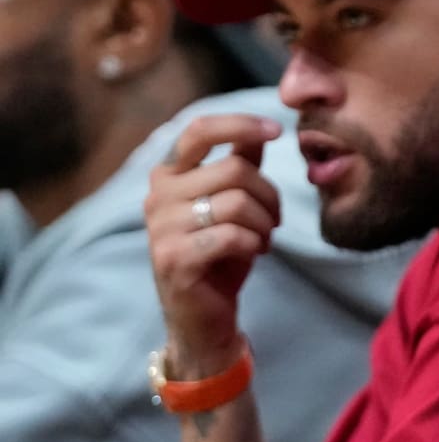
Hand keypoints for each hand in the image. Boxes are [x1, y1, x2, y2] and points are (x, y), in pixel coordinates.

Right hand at [145, 114, 282, 377]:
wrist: (204, 317)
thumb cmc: (221, 254)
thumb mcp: (233, 203)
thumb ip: (241, 164)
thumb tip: (260, 131)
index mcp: (169, 174)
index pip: (200, 130)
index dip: (240, 124)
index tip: (277, 130)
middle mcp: (157, 195)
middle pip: (234, 170)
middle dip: (269, 195)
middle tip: (275, 220)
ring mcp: (161, 228)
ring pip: (236, 202)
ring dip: (264, 223)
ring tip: (263, 239)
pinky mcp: (174, 259)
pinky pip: (231, 235)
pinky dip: (253, 243)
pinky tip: (253, 253)